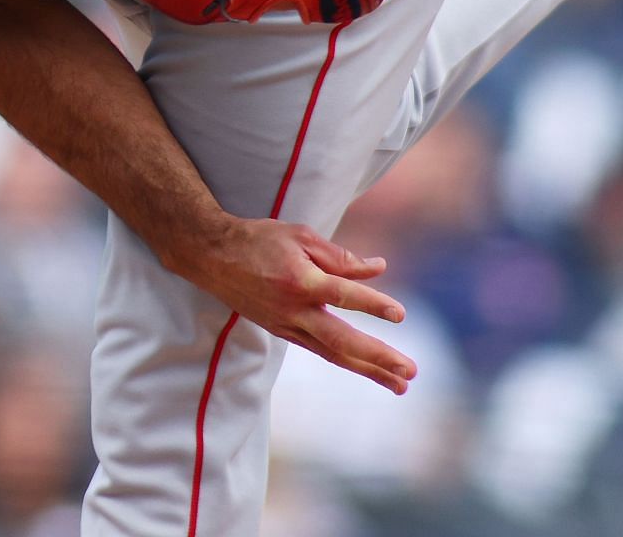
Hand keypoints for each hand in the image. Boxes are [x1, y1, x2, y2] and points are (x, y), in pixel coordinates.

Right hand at [170, 215, 417, 393]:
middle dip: (378, 358)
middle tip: (410, 373)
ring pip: (333, 354)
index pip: (343, 295)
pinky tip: (368, 367)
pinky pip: (319, 349)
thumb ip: (340, 257)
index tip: (400, 315)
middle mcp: (294, 310)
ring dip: (368, 370)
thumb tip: (379, 268)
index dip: (373, 305)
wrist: (212, 257)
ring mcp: (287, 326)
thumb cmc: (260, 239)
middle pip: (341, 341)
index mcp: (300, 281)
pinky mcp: (282, 331)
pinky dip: (346, 360)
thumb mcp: (301, 236)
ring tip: (399, 385)